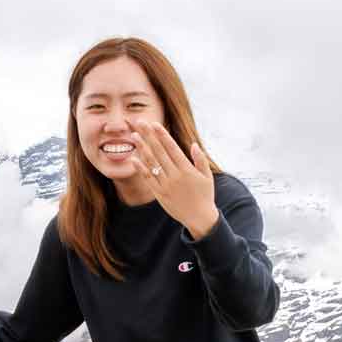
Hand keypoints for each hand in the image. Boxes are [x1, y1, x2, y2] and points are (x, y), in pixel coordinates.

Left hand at [132, 121, 218, 238]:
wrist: (199, 218)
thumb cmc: (204, 195)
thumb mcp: (207, 176)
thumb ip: (200, 160)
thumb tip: (193, 144)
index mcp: (186, 169)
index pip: (172, 148)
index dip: (162, 135)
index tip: (154, 124)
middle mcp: (174, 175)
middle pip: (159, 151)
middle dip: (149, 136)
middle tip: (140, 123)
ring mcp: (165, 185)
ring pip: (151, 163)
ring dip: (142, 148)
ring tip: (134, 136)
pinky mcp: (159, 193)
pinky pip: (148, 178)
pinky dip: (140, 168)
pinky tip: (133, 158)